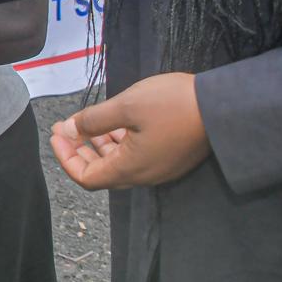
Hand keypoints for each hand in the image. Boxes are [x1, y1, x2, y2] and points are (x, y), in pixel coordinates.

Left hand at [50, 72, 207, 189]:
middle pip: (101, 172)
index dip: (66, 157)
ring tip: (89, 121)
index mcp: (130, 169)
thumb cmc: (173, 104)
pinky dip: (120, 142)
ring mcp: (160, 168)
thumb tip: (67, 131)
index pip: (86, 177)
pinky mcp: (171, 157)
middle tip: (66, 127)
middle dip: (80, 149)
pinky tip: (117, 122)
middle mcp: (144, 175)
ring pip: (120, 162)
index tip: (57, 134)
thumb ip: (93, 121)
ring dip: (100, 144)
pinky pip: (137, 156)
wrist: (224, 106)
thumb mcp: (127, 106)